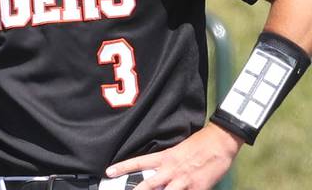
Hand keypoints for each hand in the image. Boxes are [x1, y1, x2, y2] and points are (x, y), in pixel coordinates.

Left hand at [105, 124, 242, 189]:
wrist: (219, 141)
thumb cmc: (199, 144)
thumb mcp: (177, 150)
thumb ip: (166, 162)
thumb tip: (156, 173)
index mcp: (165, 158)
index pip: (139, 162)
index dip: (123, 167)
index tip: (109, 172)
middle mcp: (171, 170)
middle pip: (149, 185)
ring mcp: (185, 180)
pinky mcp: (199, 188)